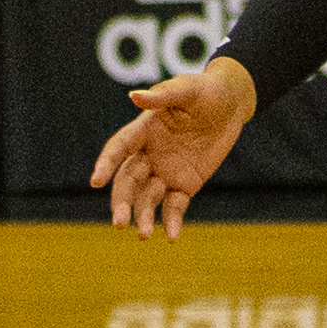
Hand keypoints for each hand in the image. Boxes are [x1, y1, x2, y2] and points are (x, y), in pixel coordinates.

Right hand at [96, 55, 254, 237]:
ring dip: (143, 217)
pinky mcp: (185, 185)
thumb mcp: (187, 90)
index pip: (119, 148)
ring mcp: (166, 171)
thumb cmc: (206, 90)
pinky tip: (172, 237)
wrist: (231, 104)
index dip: (106, 163)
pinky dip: (172, 222)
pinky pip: (175, 207)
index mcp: (144, 129)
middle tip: (119, 224)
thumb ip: (162, 96)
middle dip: (122, 202)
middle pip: (128, 181)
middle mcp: (149, 154)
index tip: (95, 181)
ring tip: (145, 236)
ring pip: (147, 198)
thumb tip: (134, 96)